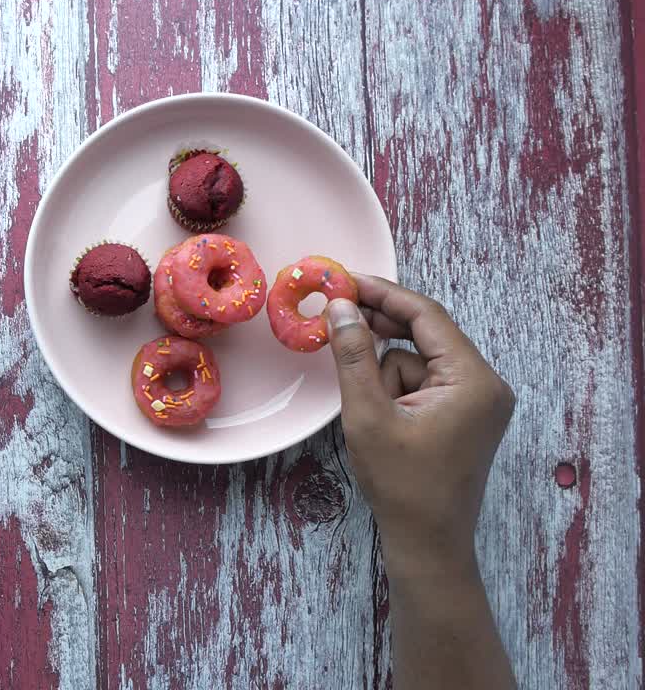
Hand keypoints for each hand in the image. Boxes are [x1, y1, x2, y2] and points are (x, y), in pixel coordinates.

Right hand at [326, 275, 514, 576]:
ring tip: (371, 416)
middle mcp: (486, 384)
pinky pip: (424, 383)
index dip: (383, 293)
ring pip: (418, 362)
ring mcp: (478, 401)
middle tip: (336, 318)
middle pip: (424, 336)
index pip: (427, 316)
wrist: (428, 543)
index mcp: (474, 380)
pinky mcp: (465, 416)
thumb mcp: (367, 415)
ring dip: (386, 375)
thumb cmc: (402, 485)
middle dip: (380, 334)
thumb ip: (353, 356)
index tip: (345, 280)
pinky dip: (396, 391)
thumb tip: (341, 307)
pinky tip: (382, 420)